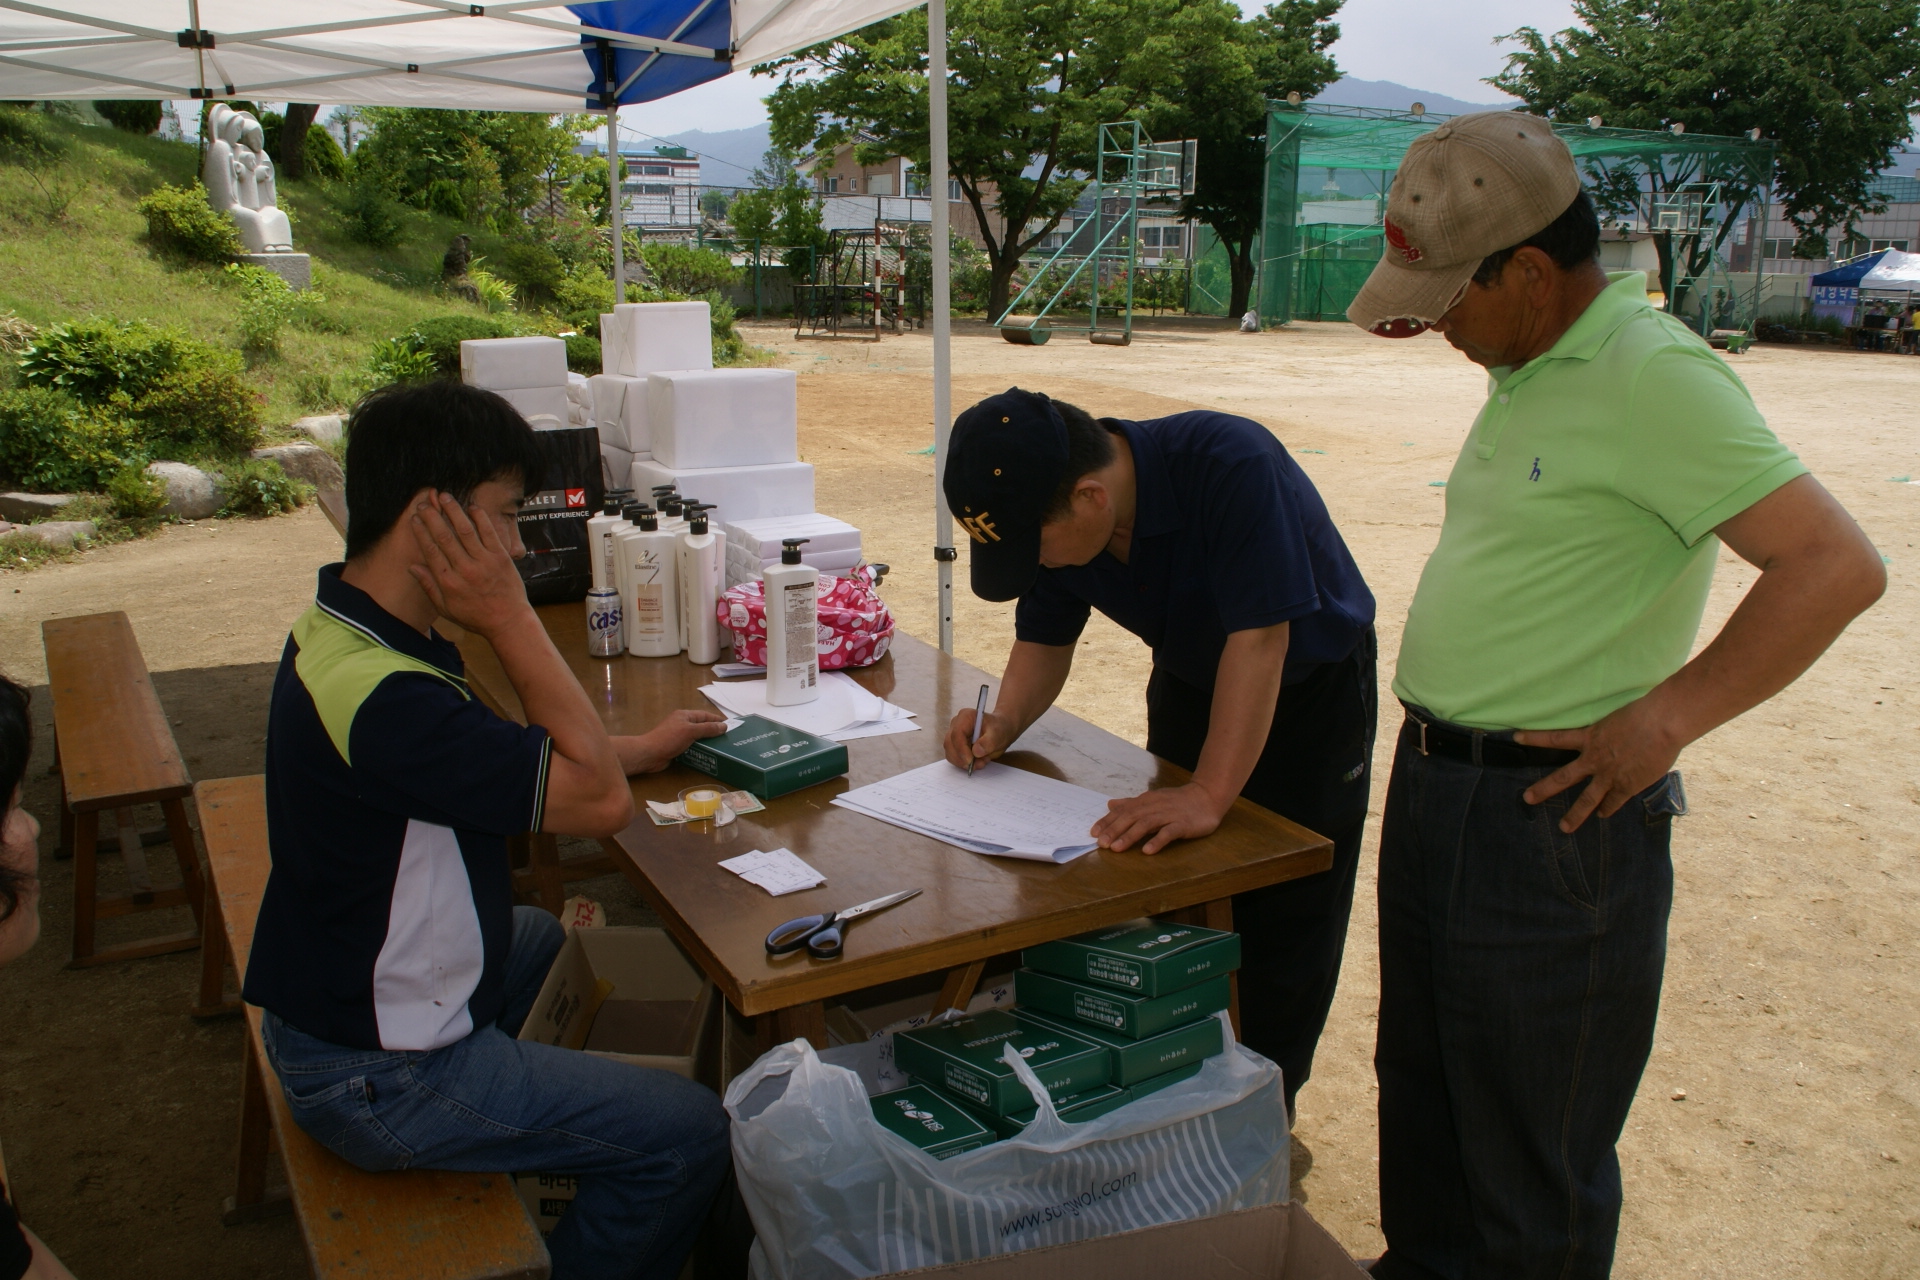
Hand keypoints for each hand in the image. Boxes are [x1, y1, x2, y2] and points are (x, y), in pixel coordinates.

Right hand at [408, 492, 529, 637]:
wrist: (508, 621)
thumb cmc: (475, 617)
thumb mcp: (446, 608)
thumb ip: (429, 586)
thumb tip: (412, 567)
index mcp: (449, 583)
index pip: (431, 551)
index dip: (421, 532)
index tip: (415, 518)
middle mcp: (465, 570)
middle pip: (445, 537)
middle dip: (433, 517)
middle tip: (424, 503)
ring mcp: (485, 562)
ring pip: (466, 531)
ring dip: (454, 512)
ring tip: (445, 497)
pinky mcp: (501, 558)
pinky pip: (489, 534)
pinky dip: (480, 518)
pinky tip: (472, 507)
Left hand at [620, 709, 728, 773]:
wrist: (649, 754)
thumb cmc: (669, 739)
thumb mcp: (690, 731)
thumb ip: (707, 729)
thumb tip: (724, 726)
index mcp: (685, 715)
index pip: (705, 715)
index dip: (717, 719)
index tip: (731, 725)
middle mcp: (682, 723)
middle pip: (702, 726)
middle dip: (714, 731)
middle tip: (727, 738)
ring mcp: (679, 736)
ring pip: (697, 737)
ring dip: (707, 742)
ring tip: (721, 748)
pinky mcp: (676, 747)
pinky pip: (692, 746)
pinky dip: (700, 749)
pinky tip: (707, 755)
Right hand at [944, 708, 1014, 770]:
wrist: (1002, 731)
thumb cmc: (1000, 729)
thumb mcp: (998, 734)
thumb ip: (988, 742)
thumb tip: (976, 752)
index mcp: (965, 717)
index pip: (956, 734)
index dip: (961, 749)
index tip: (970, 761)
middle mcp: (956, 725)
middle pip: (949, 744)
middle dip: (962, 758)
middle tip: (978, 765)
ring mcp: (954, 735)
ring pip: (950, 753)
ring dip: (964, 763)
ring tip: (982, 762)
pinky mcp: (955, 746)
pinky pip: (954, 758)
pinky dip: (965, 764)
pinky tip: (978, 761)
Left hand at [1091, 782, 1227, 854]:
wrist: (1207, 796)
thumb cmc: (1176, 801)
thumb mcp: (1152, 800)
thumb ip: (1131, 804)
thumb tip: (1110, 805)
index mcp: (1145, 801)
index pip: (1123, 811)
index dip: (1108, 822)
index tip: (1093, 833)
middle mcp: (1154, 806)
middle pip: (1131, 818)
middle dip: (1114, 830)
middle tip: (1101, 844)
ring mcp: (1169, 815)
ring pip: (1146, 824)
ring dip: (1130, 836)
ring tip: (1117, 848)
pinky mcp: (1183, 824)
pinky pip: (1169, 833)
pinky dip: (1157, 841)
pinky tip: (1147, 850)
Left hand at [1514, 695, 1683, 832]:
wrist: (1661, 724)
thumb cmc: (1644, 713)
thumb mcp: (1618, 719)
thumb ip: (1610, 732)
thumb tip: (1613, 739)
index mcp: (1590, 737)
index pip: (1554, 737)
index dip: (1534, 737)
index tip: (1516, 737)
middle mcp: (1594, 758)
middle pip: (1563, 777)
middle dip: (1543, 789)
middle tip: (1526, 799)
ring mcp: (1609, 774)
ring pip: (1586, 799)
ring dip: (1575, 815)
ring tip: (1563, 827)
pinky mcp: (1627, 785)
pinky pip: (1613, 802)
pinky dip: (1608, 809)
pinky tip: (1602, 815)